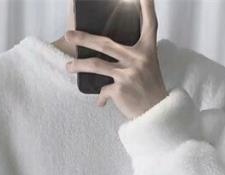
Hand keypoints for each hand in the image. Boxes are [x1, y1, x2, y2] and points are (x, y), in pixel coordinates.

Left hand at [64, 0, 168, 118]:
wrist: (157, 114)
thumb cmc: (150, 89)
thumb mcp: (148, 66)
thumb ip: (133, 56)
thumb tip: (107, 50)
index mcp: (147, 50)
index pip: (150, 23)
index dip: (147, 5)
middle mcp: (138, 59)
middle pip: (105, 44)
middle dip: (83, 38)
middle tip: (68, 35)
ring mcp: (128, 74)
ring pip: (96, 66)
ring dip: (79, 66)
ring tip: (68, 67)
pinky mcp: (121, 90)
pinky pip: (102, 91)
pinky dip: (100, 98)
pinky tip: (101, 102)